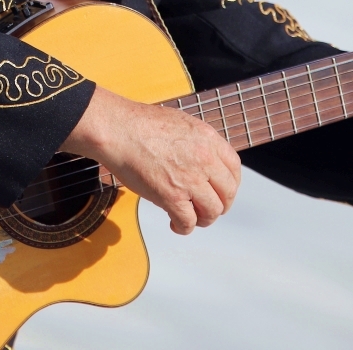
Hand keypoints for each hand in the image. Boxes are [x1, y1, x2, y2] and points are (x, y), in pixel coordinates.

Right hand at [61, 86, 240, 234]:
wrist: (118, 129)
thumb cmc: (139, 124)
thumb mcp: (181, 123)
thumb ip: (197, 142)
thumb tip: (202, 159)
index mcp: (208, 139)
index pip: (234, 168)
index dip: (230, 184)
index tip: (222, 191)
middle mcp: (205, 159)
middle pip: (228, 193)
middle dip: (220, 205)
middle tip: (207, 209)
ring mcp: (190, 179)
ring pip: (212, 211)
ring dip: (203, 219)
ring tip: (190, 218)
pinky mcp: (171, 196)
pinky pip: (188, 222)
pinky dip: (183, 228)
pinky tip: (175, 224)